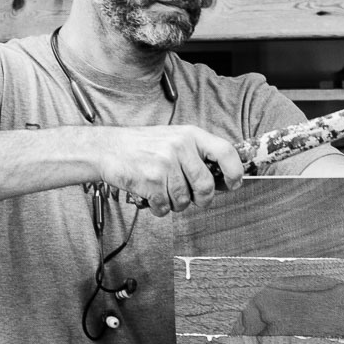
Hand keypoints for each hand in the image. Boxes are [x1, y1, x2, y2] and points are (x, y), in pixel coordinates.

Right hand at [97, 125, 243, 214]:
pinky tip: (151, 195)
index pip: (226, 152)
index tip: (233, 183)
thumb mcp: (175, 138)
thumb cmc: (145, 146)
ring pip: (184, 201)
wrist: (108, 148)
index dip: (235, 172)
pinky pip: (165, 208)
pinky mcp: (150, 181)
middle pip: (206, 186)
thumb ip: (198, 154)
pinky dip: (159, 208)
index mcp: (191, 135)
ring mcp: (165, 164)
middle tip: (194, 198)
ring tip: (163, 190)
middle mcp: (180, 147)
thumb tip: (223, 179)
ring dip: (175, 203)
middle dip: (202, 199)